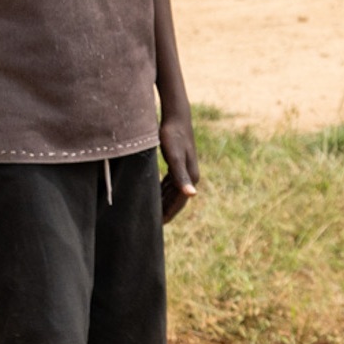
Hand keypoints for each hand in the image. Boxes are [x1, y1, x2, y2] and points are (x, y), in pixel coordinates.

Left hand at [156, 108, 197, 222]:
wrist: (176, 117)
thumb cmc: (173, 136)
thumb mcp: (175, 157)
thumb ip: (180, 176)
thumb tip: (192, 194)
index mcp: (190, 177)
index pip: (179, 203)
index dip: (168, 214)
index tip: (156, 226)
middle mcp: (190, 176)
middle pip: (176, 200)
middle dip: (165, 211)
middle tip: (151, 224)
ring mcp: (184, 170)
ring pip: (172, 193)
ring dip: (163, 203)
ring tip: (151, 214)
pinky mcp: (177, 164)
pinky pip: (169, 184)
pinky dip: (162, 192)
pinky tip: (153, 196)